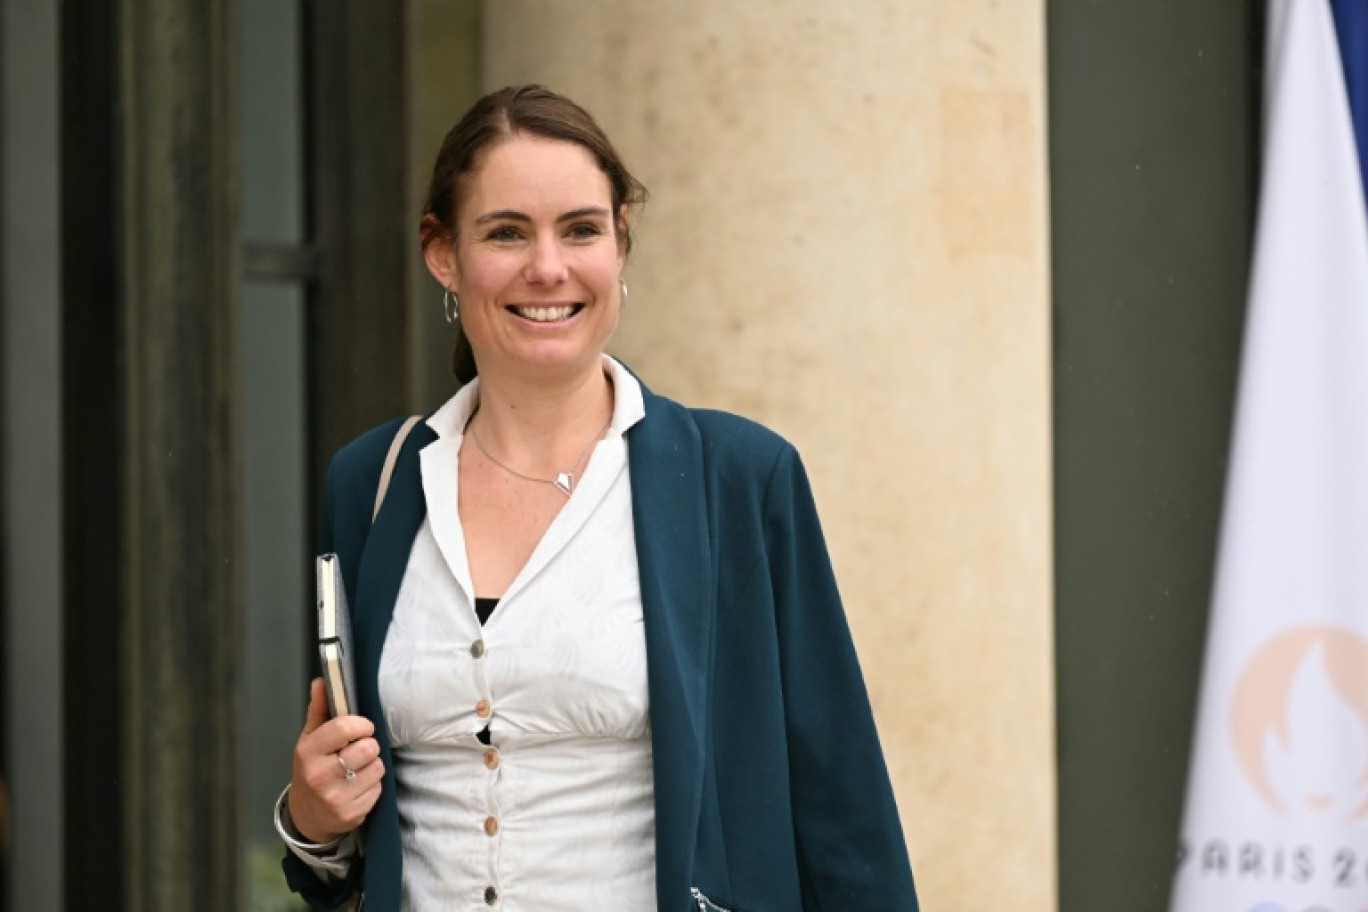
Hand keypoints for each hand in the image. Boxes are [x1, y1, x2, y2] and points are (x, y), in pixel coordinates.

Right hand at [287, 678, 383, 844]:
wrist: (307, 814)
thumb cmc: (312, 769)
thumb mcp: (309, 739)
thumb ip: (319, 709)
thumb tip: (320, 682)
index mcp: (308, 752)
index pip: (344, 727)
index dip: (361, 724)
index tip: (362, 727)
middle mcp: (319, 776)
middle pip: (368, 747)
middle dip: (368, 745)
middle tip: (357, 750)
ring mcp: (335, 797)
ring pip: (377, 767)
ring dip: (372, 765)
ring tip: (357, 769)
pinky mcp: (351, 813)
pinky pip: (378, 788)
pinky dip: (373, 785)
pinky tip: (357, 786)